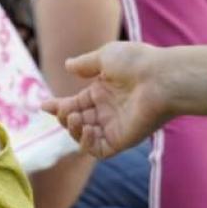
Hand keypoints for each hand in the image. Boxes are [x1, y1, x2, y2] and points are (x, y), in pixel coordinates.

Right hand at [41, 41, 168, 158]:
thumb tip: (68, 65)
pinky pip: (97, 150)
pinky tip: (88, 128)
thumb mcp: (105, 56)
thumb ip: (85, 64)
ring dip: (73, 130)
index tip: (44, 105)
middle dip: (64, 117)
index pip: (75, 103)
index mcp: (103, 92)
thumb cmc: (137, 62)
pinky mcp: (121, 140)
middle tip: (66, 110)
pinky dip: (86, 143)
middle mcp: (107, 111)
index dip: (58, 106)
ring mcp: (114, 127)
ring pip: (83, 137)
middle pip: (76, 121)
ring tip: (77, 118)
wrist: (162, 78)